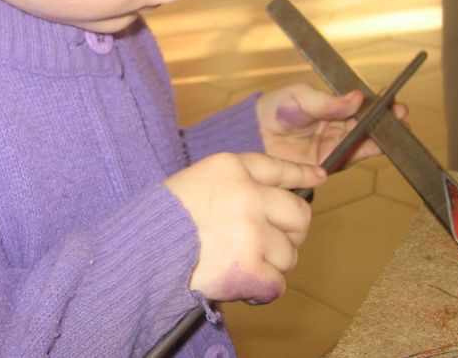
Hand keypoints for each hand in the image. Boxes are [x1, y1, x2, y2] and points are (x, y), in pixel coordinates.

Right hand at [164, 152, 323, 302]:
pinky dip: (261, 290)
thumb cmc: (162, 219)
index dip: (301, 173)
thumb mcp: (198, 181)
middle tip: (268, 245)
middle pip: (298, 213)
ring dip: (270, 264)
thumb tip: (276, 197)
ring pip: (289, 254)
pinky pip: (277, 284)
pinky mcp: (249, 267)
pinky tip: (240, 282)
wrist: (139, 251)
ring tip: (237, 262)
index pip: (277, 168)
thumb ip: (235, 185)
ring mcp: (250, 230)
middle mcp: (246, 194)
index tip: (318, 176)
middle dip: (290, 233)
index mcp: (230, 167)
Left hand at [256, 84, 405, 167]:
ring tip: (397, 129)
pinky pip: (352, 157)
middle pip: (369, 124)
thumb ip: (329, 102)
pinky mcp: (329, 163)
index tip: (393, 98)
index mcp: (332, 107)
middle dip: (387, 119)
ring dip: (382, 136)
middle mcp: (338, 126)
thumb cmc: (276, 109)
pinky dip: (367, 151)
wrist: (253, 135)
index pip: (361, 104)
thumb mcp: (301, 97)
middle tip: (401, 114)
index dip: (378, 102)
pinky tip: (378, 144)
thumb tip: (357, 97)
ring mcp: (335, 145)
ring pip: (366, 141)